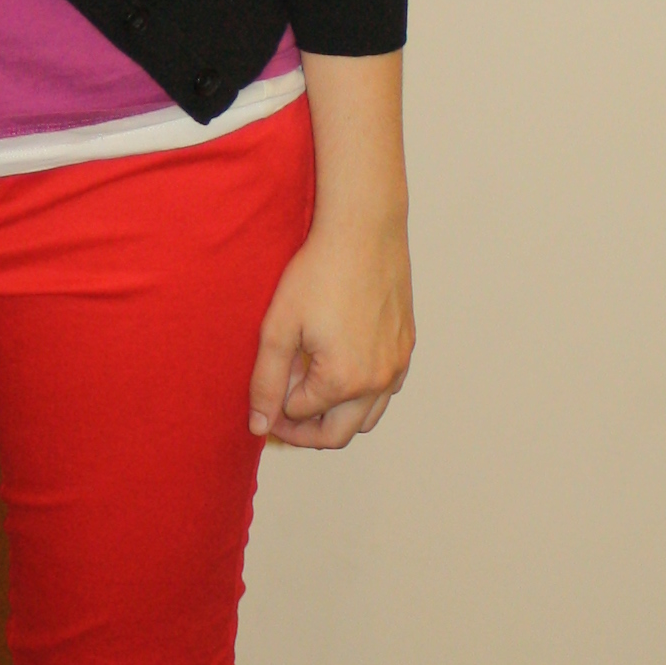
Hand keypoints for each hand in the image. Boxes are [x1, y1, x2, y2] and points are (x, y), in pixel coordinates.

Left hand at [247, 211, 413, 449]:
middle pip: (337, 434)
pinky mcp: (407, 347)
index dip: (276, 407)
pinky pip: (386, 391)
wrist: (364, 230)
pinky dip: (363, 394)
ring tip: (309, 387)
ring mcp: (397, 366)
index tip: (265, 388)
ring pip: (367, 418)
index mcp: (343, 381)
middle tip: (281, 409)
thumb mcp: (279, 328)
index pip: (300, 415)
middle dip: (305, 429)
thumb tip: (259, 426)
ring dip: (336, 415)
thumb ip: (266, 381)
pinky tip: (341, 367)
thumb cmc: (319, 272)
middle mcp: (377, 381)